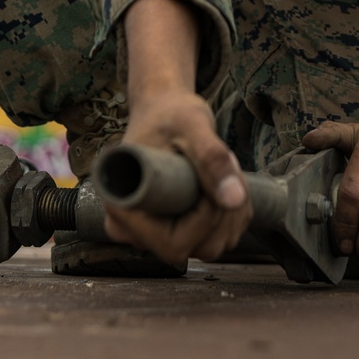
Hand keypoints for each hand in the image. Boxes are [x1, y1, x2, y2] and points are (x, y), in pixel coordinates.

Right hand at [100, 0, 251, 265]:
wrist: (164, 109)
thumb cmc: (170, 113)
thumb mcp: (192, 125)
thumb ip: (212, 157)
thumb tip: (235, 199)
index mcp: (123, 207)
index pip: (173, 243)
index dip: (205, 219)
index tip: (212, 178)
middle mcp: (133, 230)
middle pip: (195, 249)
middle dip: (224, 212)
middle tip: (230, 167)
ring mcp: (154, 234)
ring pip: (210, 246)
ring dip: (232, 212)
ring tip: (226, 169)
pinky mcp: (175, 230)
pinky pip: (214, 239)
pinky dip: (232, 214)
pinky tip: (225, 182)